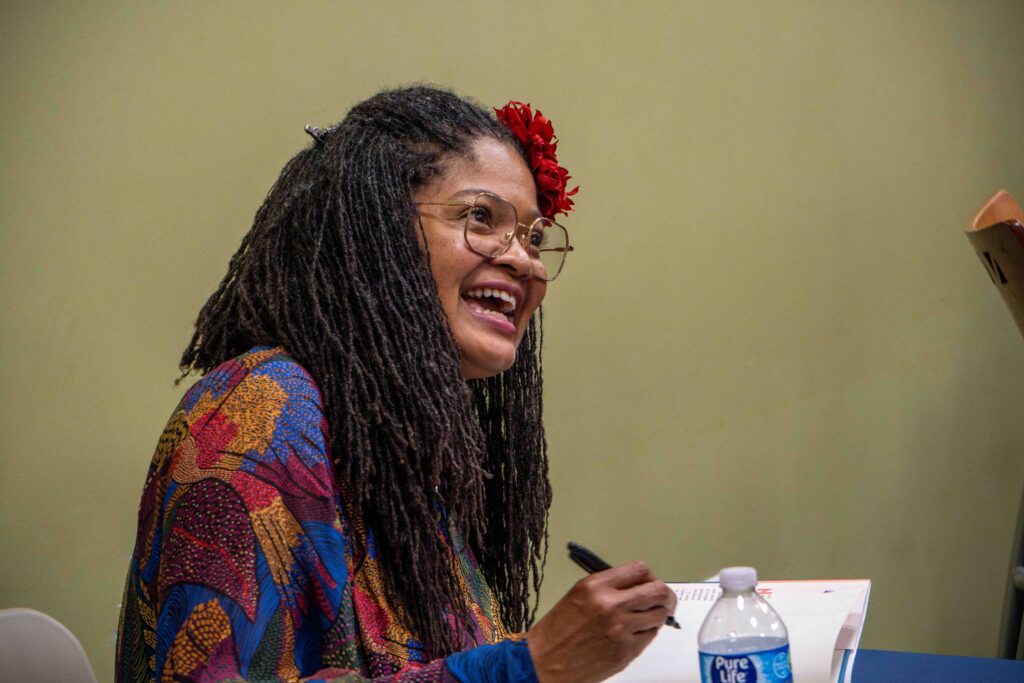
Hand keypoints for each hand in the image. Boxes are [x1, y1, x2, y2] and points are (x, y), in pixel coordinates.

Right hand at [525, 561, 677, 682]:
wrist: (545, 661)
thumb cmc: (558, 630)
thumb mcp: (579, 594)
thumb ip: (609, 587)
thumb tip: (637, 586)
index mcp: (596, 586)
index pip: (639, 570)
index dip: (650, 576)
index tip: (650, 582)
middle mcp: (611, 605)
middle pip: (657, 591)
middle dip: (665, 595)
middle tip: (665, 600)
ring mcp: (621, 629)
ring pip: (658, 615)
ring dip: (657, 615)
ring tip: (646, 618)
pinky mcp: (626, 651)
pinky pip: (650, 636)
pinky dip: (647, 633)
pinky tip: (634, 633)